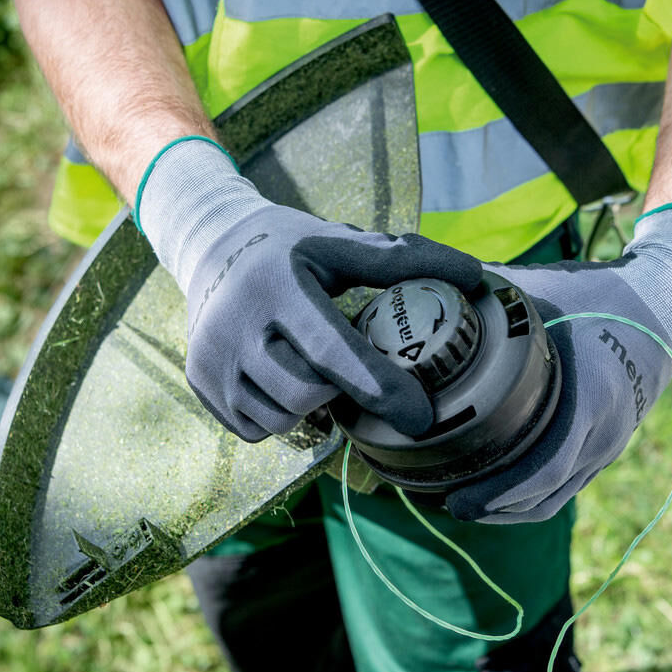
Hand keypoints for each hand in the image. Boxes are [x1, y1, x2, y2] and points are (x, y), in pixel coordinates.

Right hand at [135, 137, 482, 441]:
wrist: (213, 246)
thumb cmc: (293, 247)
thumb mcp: (343, 242)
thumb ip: (405, 259)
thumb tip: (473, 277)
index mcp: (277, 284)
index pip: (335, 352)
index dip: (382, 390)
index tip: (421, 418)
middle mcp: (235, 324)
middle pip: (308, 396)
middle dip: (341, 391)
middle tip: (352, 369)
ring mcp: (211, 358)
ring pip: (282, 418)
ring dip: (312, 406)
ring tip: (315, 369)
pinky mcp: (199, 382)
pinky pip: (256, 429)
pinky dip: (280, 414)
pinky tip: (283, 379)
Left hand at [444, 205, 671, 523]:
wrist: (662, 304)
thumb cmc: (597, 294)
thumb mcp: (542, 288)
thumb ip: (487, 291)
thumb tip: (422, 283)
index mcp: (590, 397)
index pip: (545, 467)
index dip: (499, 492)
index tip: (455, 499)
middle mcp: (604, 432)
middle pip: (544, 494)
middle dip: (493, 506)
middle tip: (442, 502)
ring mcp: (608, 444)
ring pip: (555, 498)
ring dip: (509, 509)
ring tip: (458, 503)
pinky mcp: (605, 446)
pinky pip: (565, 486)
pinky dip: (528, 498)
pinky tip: (493, 493)